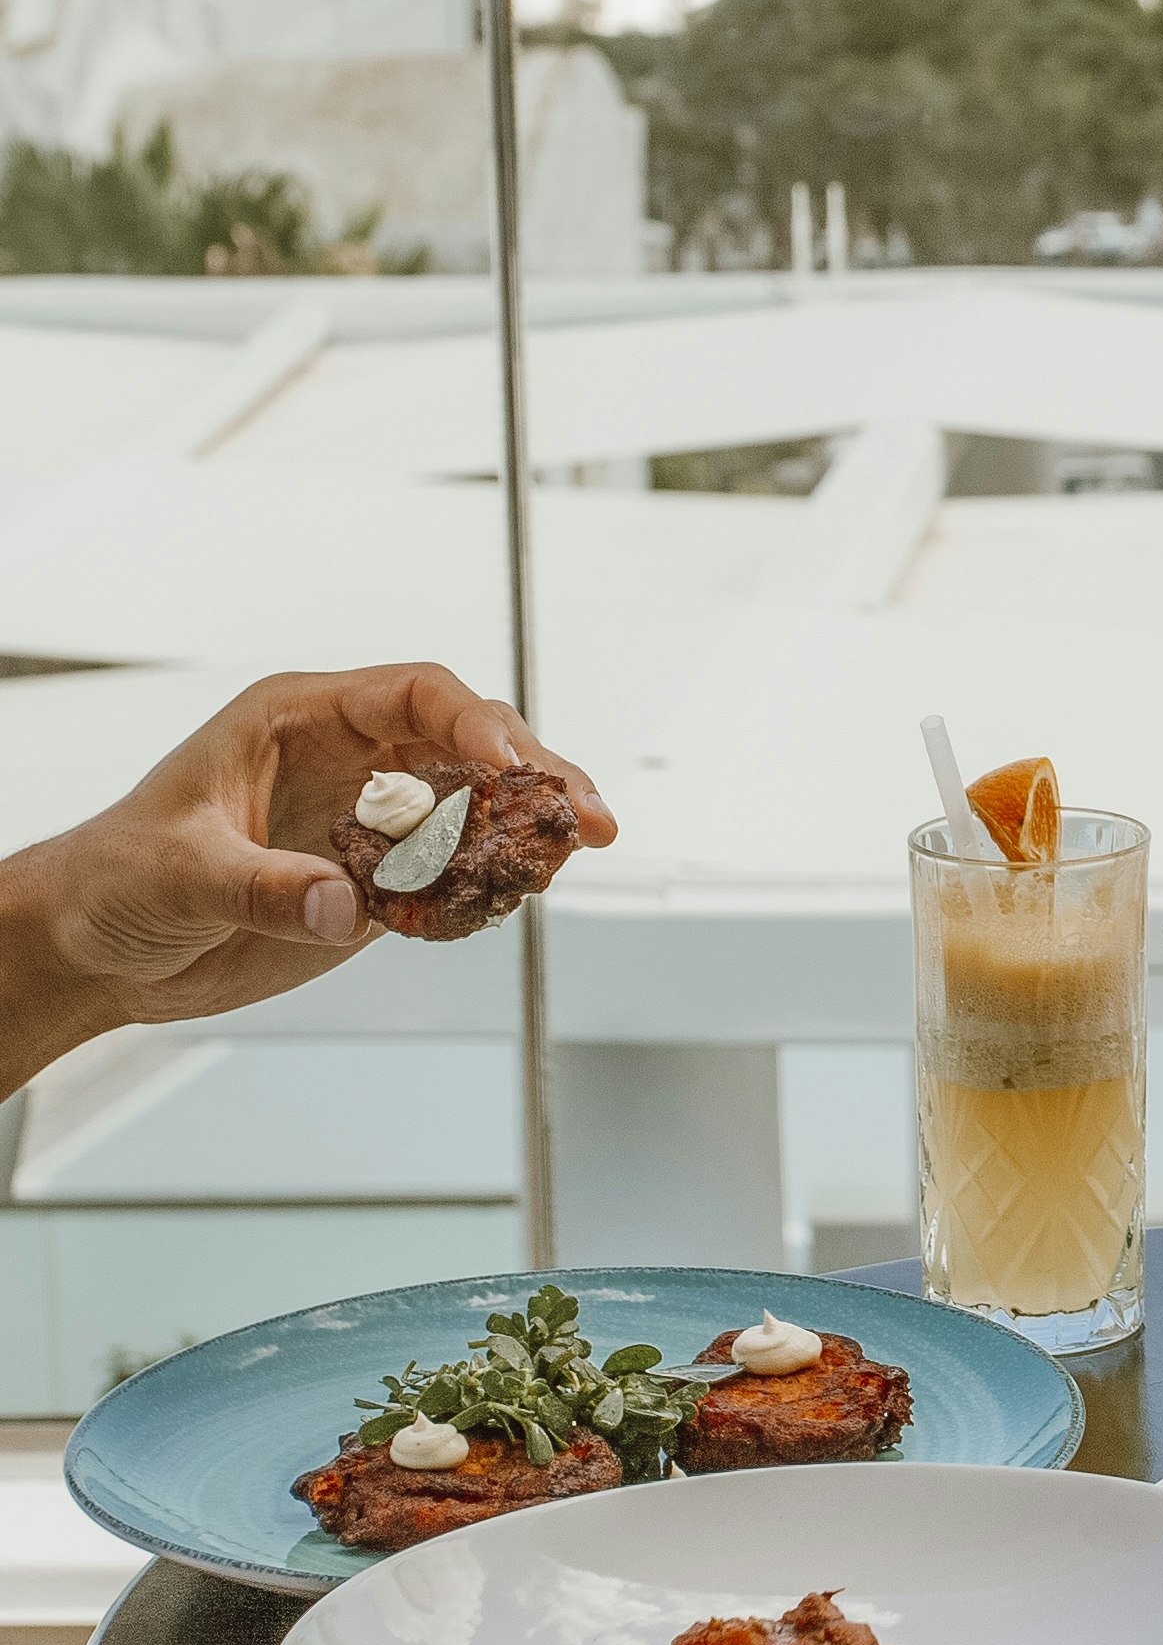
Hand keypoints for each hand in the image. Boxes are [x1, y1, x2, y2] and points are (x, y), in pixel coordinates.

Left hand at [0, 666, 614, 1094]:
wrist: (94, 949)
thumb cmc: (113, 879)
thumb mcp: (180, 872)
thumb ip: (265, 886)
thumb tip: (346, 906)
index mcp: (299, 719)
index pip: (414, 696)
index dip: (473, 722)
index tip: (513, 764)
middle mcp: (347, 759)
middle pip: (468, 742)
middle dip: (534, 772)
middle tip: (586, 816)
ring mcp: (367, 821)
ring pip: (477, 803)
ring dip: (531, 824)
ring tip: (578, 849)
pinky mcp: (375, 881)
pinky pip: (454, 870)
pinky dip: (495, 879)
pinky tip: (525, 891)